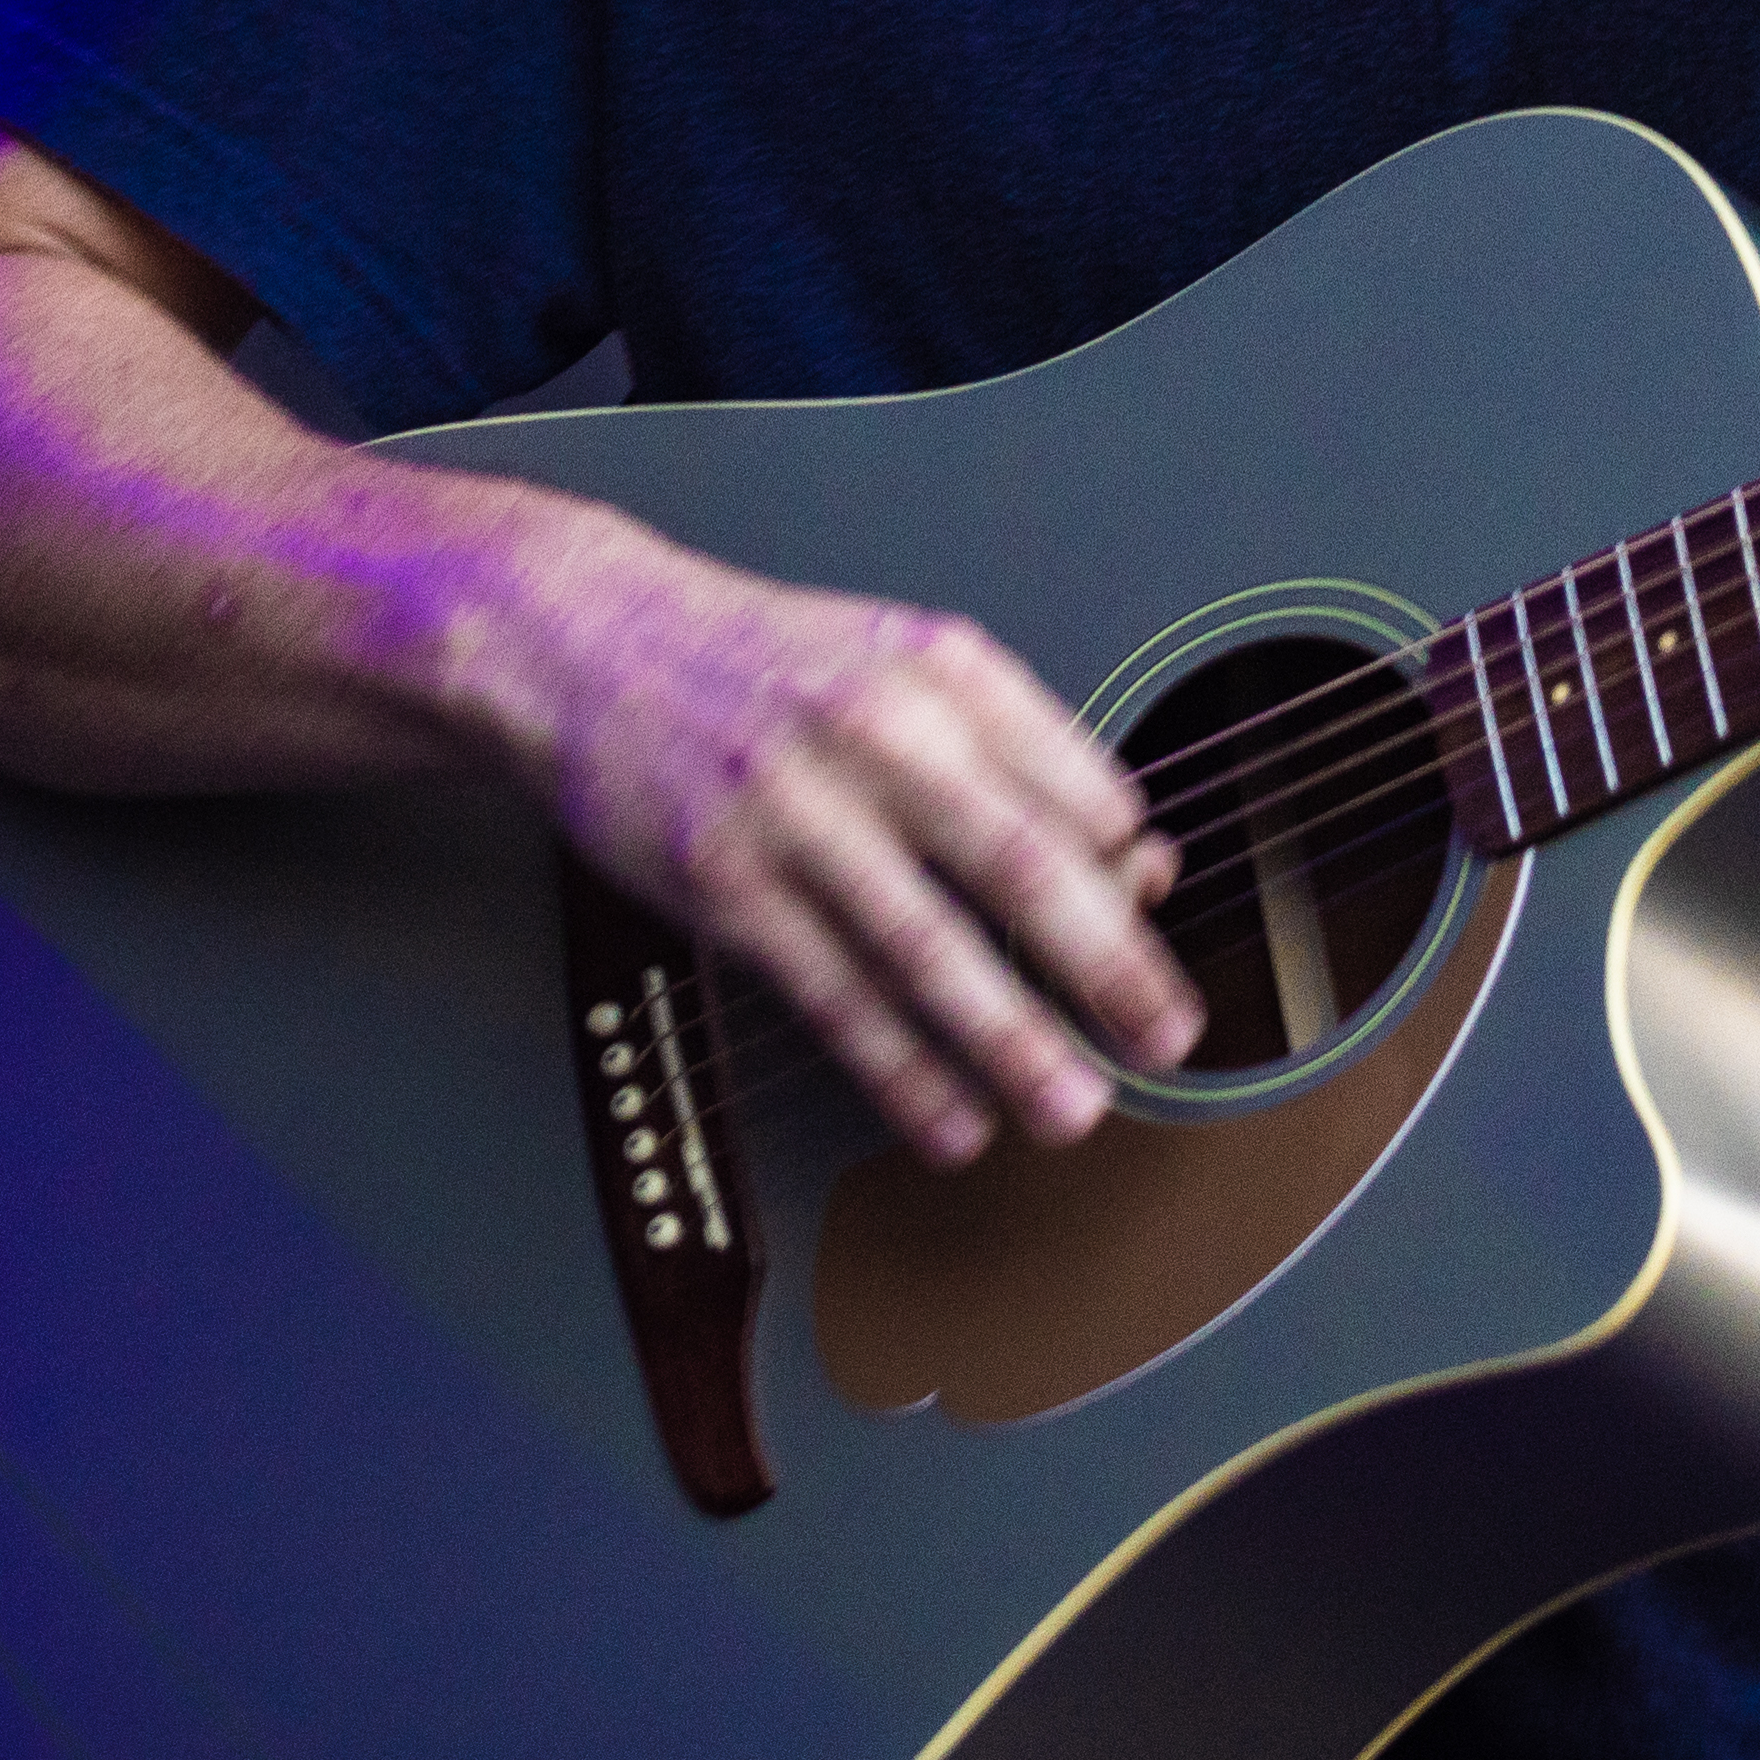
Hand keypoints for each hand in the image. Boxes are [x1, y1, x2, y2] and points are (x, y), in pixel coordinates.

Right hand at [467, 507, 1204, 1162]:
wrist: (590, 638)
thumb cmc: (768, 661)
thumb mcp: (902, 657)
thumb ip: (1012, 742)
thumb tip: (1126, 849)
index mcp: (945, 672)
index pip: (1078, 787)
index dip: (1130, 875)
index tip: (1158, 935)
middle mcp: (880, 736)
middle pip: (1022, 866)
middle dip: (1110, 965)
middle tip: (1169, 1037)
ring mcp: (799, 816)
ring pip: (929, 952)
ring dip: (1014, 1043)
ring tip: (1073, 1109)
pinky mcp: (730, 887)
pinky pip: (835, 997)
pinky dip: (901, 1071)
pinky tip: (951, 1121)